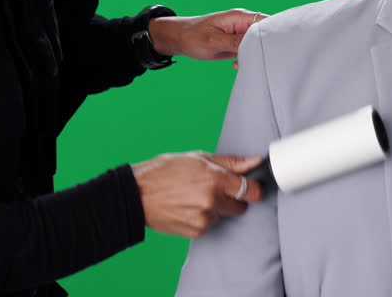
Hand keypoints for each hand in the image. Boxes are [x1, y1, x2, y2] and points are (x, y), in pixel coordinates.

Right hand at [132, 152, 263, 238]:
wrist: (136, 195)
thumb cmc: (164, 171)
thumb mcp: (198, 158)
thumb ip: (230, 162)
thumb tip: (254, 161)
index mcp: (215, 180)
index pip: (252, 191)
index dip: (253, 189)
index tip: (250, 187)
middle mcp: (212, 201)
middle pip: (240, 206)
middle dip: (232, 198)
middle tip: (215, 189)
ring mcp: (204, 219)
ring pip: (224, 215)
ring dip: (216, 208)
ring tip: (194, 196)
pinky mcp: (196, 232)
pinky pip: (210, 225)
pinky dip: (203, 217)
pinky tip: (188, 207)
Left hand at [148, 9, 267, 65]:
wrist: (178, 39)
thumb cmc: (192, 36)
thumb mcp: (214, 41)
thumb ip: (236, 42)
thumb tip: (257, 45)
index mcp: (240, 17)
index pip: (266, 23)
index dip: (274, 35)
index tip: (276, 50)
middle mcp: (243, 24)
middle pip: (264, 34)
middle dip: (265, 48)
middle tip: (261, 61)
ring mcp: (240, 34)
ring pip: (257, 45)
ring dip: (254, 55)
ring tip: (244, 64)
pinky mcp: (236, 43)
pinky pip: (248, 50)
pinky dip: (246, 59)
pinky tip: (237, 65)